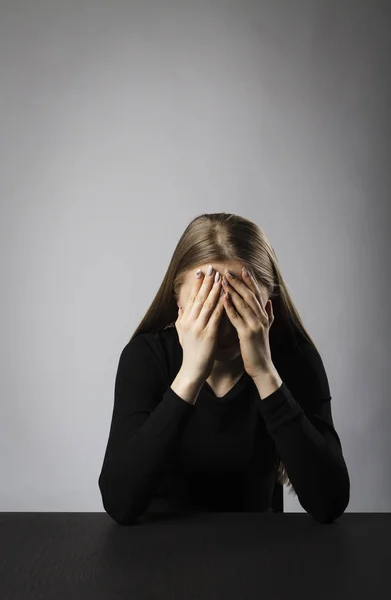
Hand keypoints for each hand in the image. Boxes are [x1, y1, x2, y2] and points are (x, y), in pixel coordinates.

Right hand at [175, 265, 225, 382]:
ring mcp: (199, 327)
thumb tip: (180, 306)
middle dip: (206, 282)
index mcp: (185, 320)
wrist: (192, 370)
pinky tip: (226, 295)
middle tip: (212, 268)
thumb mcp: (181, 334)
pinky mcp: (209, 334)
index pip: (192, 298)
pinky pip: (216, 316)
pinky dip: (221, 304)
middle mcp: (190, 321)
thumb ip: (181, 319)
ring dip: (215, 289)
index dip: (197, 284)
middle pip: (199, 298)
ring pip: (208, 304)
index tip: (201, 272)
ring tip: (220, 277)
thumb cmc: (190, 352)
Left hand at [221, 266, 274, 379]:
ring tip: (222, 280)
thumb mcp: (266, 330)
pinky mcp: (248, 333)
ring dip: (232, 290)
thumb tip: (269, 302)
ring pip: (243, 303)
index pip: (257, 294)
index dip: (250, 281)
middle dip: (239, 282)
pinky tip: (223, 298)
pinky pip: (237, 317)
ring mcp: (255, 325)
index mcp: (264, 316)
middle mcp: (261, 318)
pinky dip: (230, 306)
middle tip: (228, 271)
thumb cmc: (260, 349)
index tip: (243, 270)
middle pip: (250, 295)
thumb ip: (268, 315)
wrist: (263, 367)